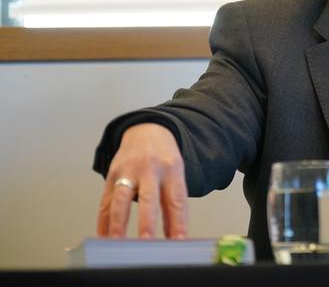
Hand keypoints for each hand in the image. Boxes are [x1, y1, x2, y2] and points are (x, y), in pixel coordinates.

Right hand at [96, 123, 187, 238]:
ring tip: (117, 243)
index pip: (176, 200)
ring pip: (121, 199)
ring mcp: (128, 171)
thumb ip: (173, 205)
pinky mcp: (111, 174)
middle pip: (148, 198)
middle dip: (146, 222)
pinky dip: (104, 220)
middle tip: (146, 243)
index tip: (178, 241)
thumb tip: (173, 237)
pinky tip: (103, 236)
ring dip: (118, 223)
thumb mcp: (176, 175)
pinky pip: (106, 200)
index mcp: (172, 170)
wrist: (147, 131)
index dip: (178, 222)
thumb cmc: (164, 159)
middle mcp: (150, 169)